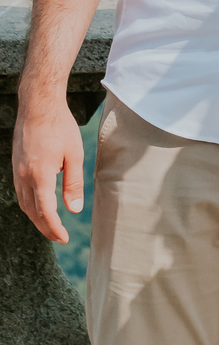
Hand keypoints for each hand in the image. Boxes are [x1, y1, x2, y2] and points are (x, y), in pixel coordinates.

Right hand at [13, 97, 85, 242]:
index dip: (55, 228)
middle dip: (45, 228)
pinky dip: (30, 204)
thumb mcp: (75, 154)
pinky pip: (21, 192)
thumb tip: (75, 210)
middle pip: (32, 212)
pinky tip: (40, 205)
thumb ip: (73, 184)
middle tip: (59, 237)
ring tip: (50, 226)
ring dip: (36, 217)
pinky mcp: (16, 166)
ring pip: (24, 203)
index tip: (64, 238)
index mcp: (40, 175)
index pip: (46, 212)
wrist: (38, 106)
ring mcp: (17, 171)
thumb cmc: (60, 127)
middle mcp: (24, 177)